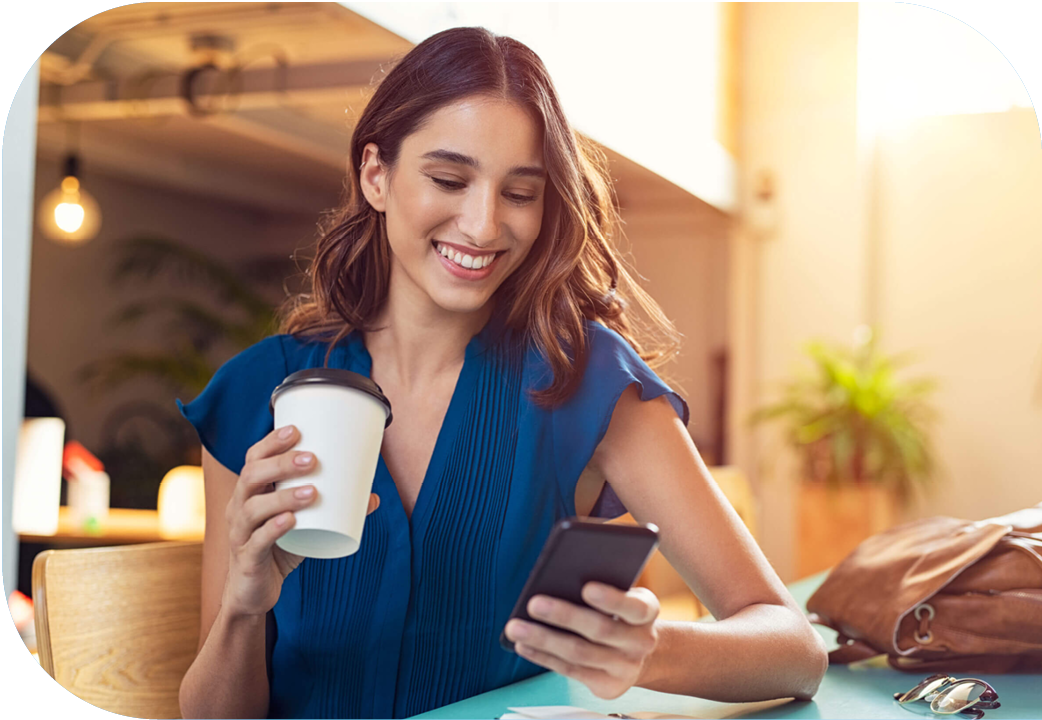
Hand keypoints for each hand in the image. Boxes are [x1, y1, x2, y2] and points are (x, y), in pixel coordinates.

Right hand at [221, 425, 379, 617]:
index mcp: (250, 493)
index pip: (253, 459)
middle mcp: (238, 508)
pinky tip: (290, 521)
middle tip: (312, 459)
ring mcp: (240, 534)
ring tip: (312, 491)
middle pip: (251, 477)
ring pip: (254, 508)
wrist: (253, 593)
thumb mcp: (305, 525)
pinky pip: (256, 542)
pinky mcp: (247, 560)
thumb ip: (334, 509)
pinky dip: (274, 529)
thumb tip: (373, 497)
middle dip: (281, 464)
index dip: (271, 443)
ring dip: (283, 496)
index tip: (296, 430)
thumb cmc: (278, 549)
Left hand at [504, 582, 660, 699]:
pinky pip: (570, 671)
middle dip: (564, 616)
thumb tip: (558, 574)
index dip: (612, 599)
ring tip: (515, 626)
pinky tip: (523, 644)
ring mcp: (625, 667)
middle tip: (534, 603)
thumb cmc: (619, 612)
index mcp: (647, 611)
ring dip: (544, 639)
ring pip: (579, 653)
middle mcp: (641, 642)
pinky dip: (543, 656)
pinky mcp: (607, 686)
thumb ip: (602, 583)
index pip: (634, 607)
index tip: (586, 588)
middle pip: (600, 630)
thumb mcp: (621, 594)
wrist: (638, 652)